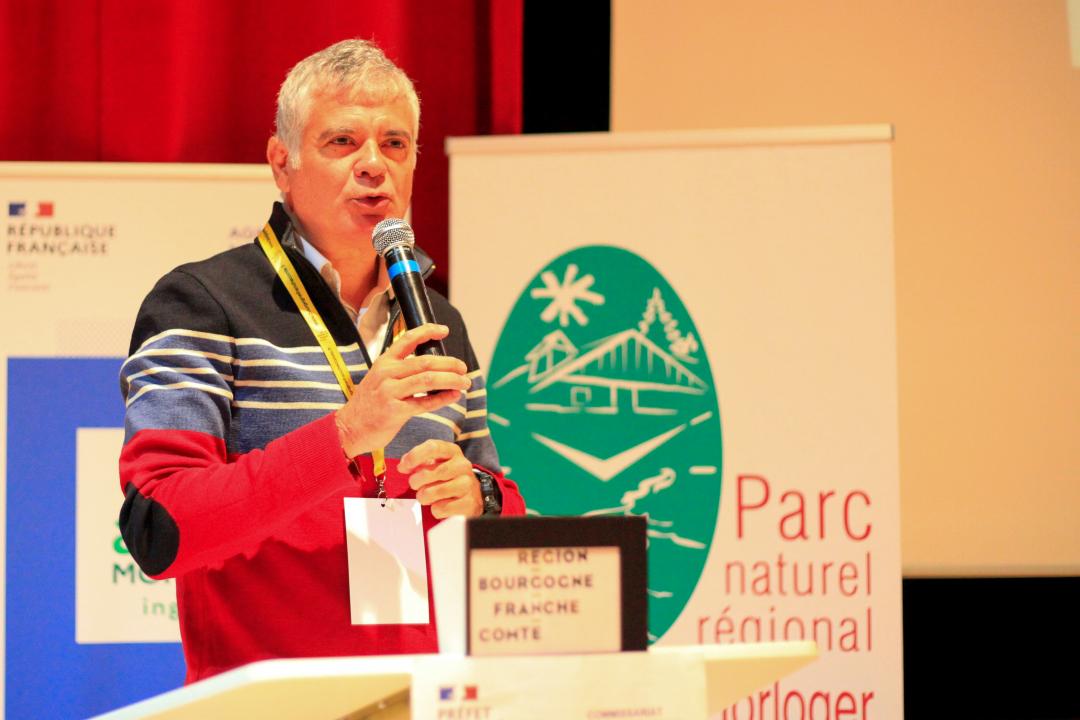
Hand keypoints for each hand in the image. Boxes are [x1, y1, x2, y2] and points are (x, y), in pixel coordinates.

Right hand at [335, 324, 469, 456]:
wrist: (349, 428)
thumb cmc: (369, 404)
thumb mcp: (379, 379)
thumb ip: (401, 370)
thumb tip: (433, 366)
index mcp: (384, 362)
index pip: (407, 339)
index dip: (427, 331)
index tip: (444, 330)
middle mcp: (386, 374)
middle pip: (425, 362)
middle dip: (449, 363)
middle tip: (464, 368)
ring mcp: (389, 392)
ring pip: (428, 380)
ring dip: (451, 380)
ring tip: (465, 382)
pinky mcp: (394, 412)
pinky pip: (424, 403)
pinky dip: (442, 399)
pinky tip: (454, 396)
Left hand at [399, 439, 482, 518]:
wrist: (472, 495)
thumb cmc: (447, 477)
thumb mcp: (435, 463)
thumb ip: (418, 462)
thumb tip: (402, 466)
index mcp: (453, 452)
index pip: (432, 447)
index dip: (414, 456)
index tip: (403, 467)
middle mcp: (462, 465)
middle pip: (430, 472)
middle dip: (415, 481)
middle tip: (414, 485)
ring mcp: (467, 484)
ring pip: (434, 492)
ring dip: (423, 497)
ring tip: (425, 496)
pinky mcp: (469, 503)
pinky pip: (441, 508)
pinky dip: (435, 510)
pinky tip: (440, 505)